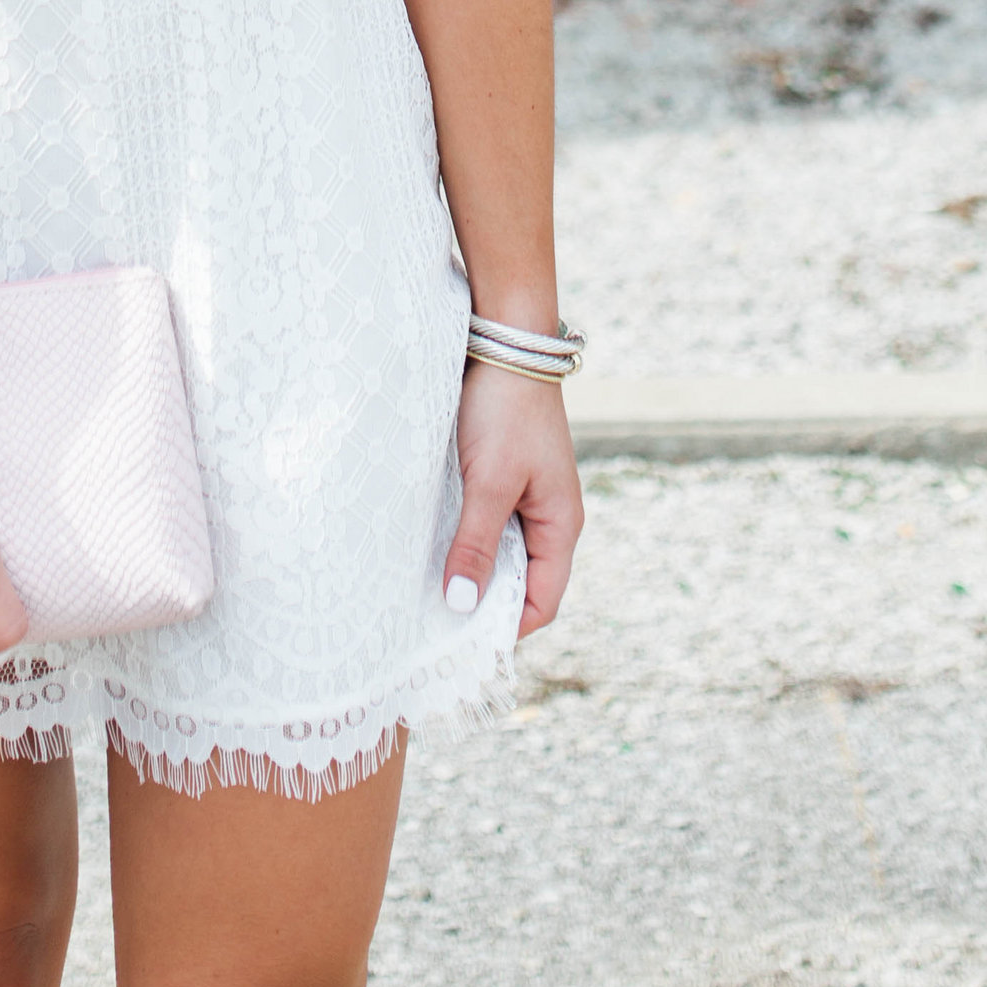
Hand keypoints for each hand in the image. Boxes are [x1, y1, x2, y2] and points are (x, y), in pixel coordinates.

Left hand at [443, 361, 583, 639]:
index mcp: (561, 525)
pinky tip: (428, 544)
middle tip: (433, 624)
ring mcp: (525, 496)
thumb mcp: (490, 482)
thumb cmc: (505, 410)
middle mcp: (548, 517)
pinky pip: (485, 524)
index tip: (460, 645)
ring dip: (470, 568)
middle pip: (520, 582)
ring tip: (425, 589)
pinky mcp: (502, 476)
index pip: (542, 602)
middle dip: (483, 603)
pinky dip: (463, 538)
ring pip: (499, 553)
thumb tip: (461, 605)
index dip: (507, 628)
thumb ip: (477, 543)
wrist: (505, 341)